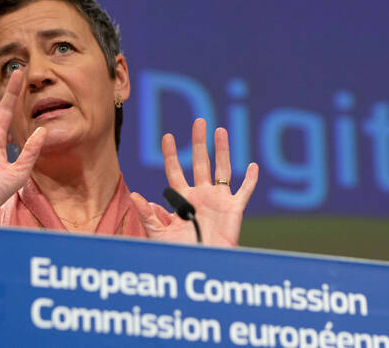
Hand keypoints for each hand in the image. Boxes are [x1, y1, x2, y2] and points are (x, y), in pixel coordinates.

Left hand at [131, 118, 258, 245]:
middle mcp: (201, 195)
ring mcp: (218, 200)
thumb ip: (149, 216)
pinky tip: (252, 166)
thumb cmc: (179, 253)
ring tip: (221, 131)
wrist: (201, 266)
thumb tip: (136, 196)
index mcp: (182, 199)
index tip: (168, 137)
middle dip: (199, 142)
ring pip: (222, 169)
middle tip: (199, 122)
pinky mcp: (234, 210)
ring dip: (222, 150)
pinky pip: (244, 191)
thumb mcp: (159, 234)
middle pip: (200, 162)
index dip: (171, 154)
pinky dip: (250, 180)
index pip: (175, 171)